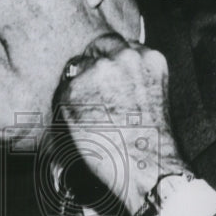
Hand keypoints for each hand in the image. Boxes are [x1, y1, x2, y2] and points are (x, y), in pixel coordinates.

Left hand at [56, 32, 189, 215]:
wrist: (148, 168)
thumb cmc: (153, 143)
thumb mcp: (154, 95)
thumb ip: (135, 77)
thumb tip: (109, 76)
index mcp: (149, 57)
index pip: (119, 46)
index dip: (109, 64)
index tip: (107, 82)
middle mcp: (124, 56)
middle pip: (95, 49)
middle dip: (91, 69)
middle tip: (92, 99)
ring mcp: (99, 71)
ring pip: (76, 71)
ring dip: (78, 91)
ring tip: (92, 120)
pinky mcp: (74, 89)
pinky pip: (61, 94)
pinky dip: (66, 111)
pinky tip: (84, 129)